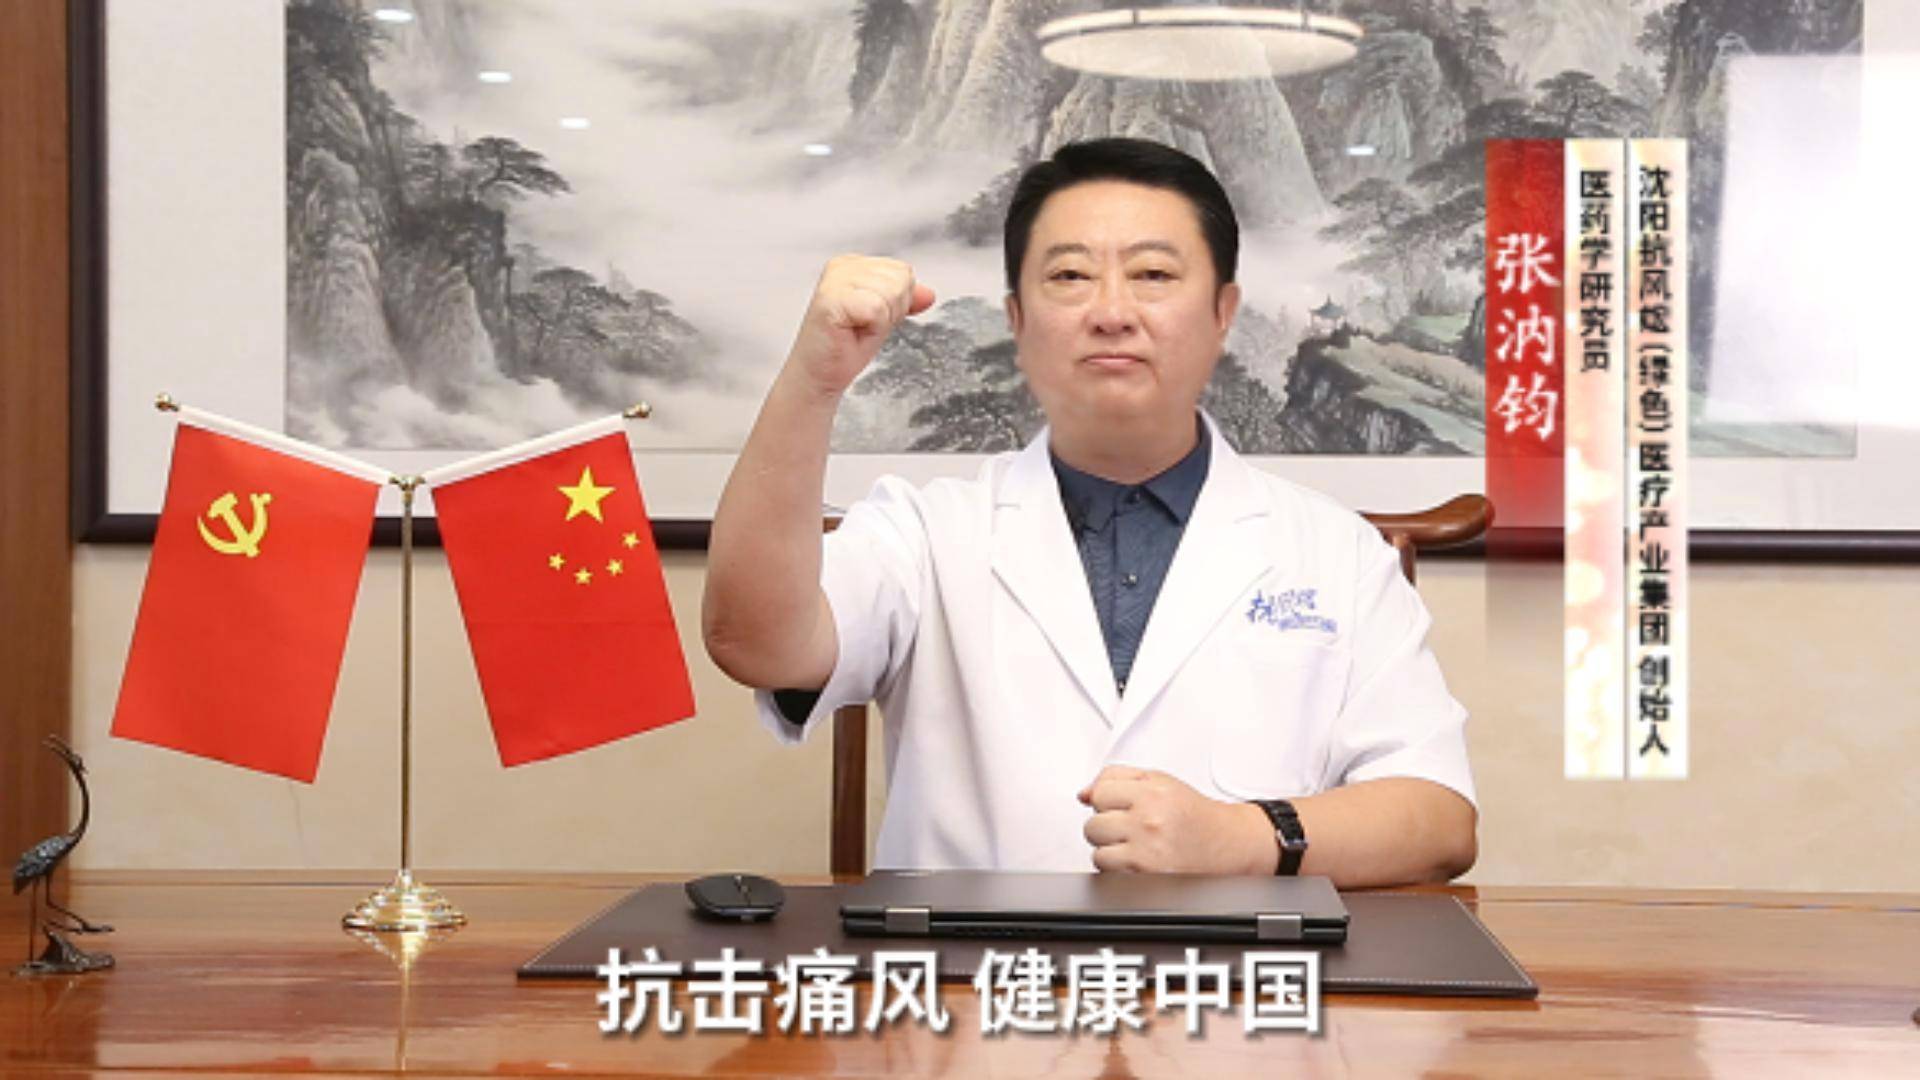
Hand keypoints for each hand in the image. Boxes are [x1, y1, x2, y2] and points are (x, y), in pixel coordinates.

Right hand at [789, 255, 935, 395]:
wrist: (819, 374)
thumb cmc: (843, 347)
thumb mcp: (883, 318)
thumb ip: (904, 300)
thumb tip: (928, 294)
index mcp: (853, 264)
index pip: (903, 271)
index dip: (897, 302)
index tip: (870, 317)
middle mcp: (842, 267)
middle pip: (901, 278)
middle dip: (892, 310)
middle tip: (863, 325)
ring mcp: (835, 280)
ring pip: (892, 291)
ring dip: (881, 319)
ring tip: (857, 327)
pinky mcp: (831, 298)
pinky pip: (877, 308)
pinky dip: (872, 327)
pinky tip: (851, 330)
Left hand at [1078, 765, 1273, 874]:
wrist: (1228, 844)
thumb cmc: (1195, 814)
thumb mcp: (1159, 781)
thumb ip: (1117, 778)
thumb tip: (1084, 793)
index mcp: (1152, 793)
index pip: (1099, 793)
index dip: (1106, 800)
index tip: (1119, 805)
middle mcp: (1149, 822)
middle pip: (1093, 824)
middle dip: (1107, 826)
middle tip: (1128, 827)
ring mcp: (1147, 852)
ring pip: (1098, 852)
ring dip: (1110, 851)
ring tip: (1134, 845)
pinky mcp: (1147, 878)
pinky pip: (1109, 873)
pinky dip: (1118, 870)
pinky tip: (1137, 861)